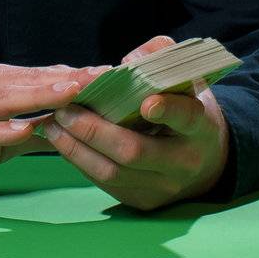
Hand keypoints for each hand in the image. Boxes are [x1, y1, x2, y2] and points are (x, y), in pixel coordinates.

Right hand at [0, 62, 108, 189]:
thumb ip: (26, 127)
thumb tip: (68, 128)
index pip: (47, 77)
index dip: (83, 77)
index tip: (120, 77)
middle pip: (34, 81)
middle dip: (73, 79)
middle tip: (111, 77)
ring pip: (7, 97)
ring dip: (41, 94)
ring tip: (75, 92)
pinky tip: (19, 130)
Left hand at [37, 34, 230, 210]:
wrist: (206, 163)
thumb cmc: (188, 109)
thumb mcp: (186, 79)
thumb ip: (161, 57)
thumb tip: (129, 62)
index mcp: (201, 127)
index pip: (186, 118)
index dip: (167, 110)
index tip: (145, 103)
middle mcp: (184, 163)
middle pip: (135, 152)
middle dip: (94, 131)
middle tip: (65, 111)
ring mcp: (162, 187)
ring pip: (113, 173)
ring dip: (76, 149)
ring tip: (53, 125)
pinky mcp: (142, 200)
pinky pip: (105, 183)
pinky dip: (80, 161)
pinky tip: (63, 142)